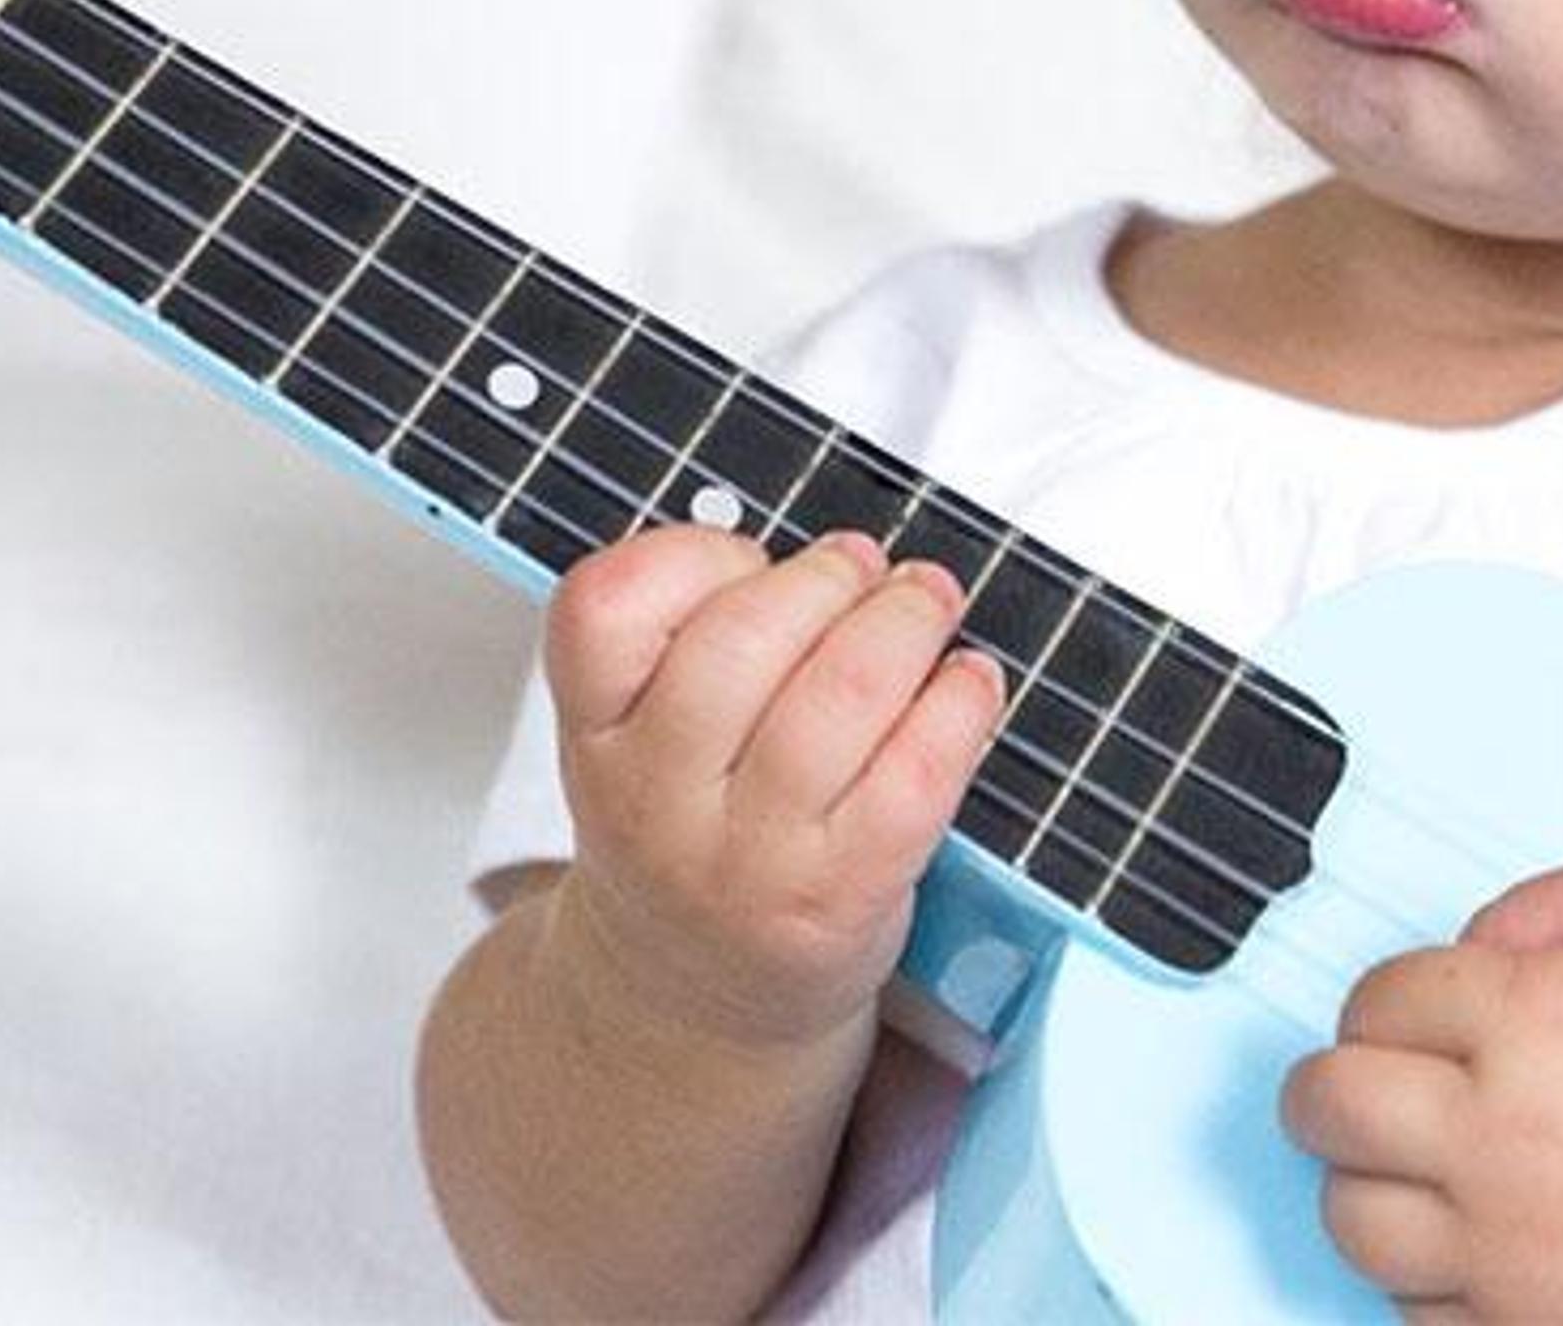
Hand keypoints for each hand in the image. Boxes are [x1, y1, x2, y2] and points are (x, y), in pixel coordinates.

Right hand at [541, 527, 1003, 1054]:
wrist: (693, 1007)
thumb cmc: (690, 837)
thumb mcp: (638, 741)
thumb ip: (691, 643)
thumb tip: (842, 561)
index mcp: (595, 738)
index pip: (603, 607)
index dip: (691, 555)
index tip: (748, 559)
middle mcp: (656, 801)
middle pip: (741, 638)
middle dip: (828, 577)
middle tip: (868, 568)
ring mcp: (748, 858)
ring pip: (839, 693)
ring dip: (905, 621)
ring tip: (927, 603)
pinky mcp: (840, 901)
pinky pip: (915, 777)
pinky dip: (958, 707)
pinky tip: (967, 683)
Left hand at [1281, 849, 1562, 1321]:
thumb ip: (1532, 904)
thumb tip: (1454, 955)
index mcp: (1532, 1018)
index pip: (1374, 1003)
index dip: (1388, 1001)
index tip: (1418, 1016)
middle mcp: (1510, 1138)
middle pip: (1332, 1109)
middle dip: (1333, 1087)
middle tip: (1362, 1089)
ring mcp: (1523, 1249)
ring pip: (1355, 1221)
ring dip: (1366, 1184)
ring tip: (1414, 1169)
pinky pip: (1419, 1313)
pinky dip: (1425, 1276)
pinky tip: (1469, 1238)